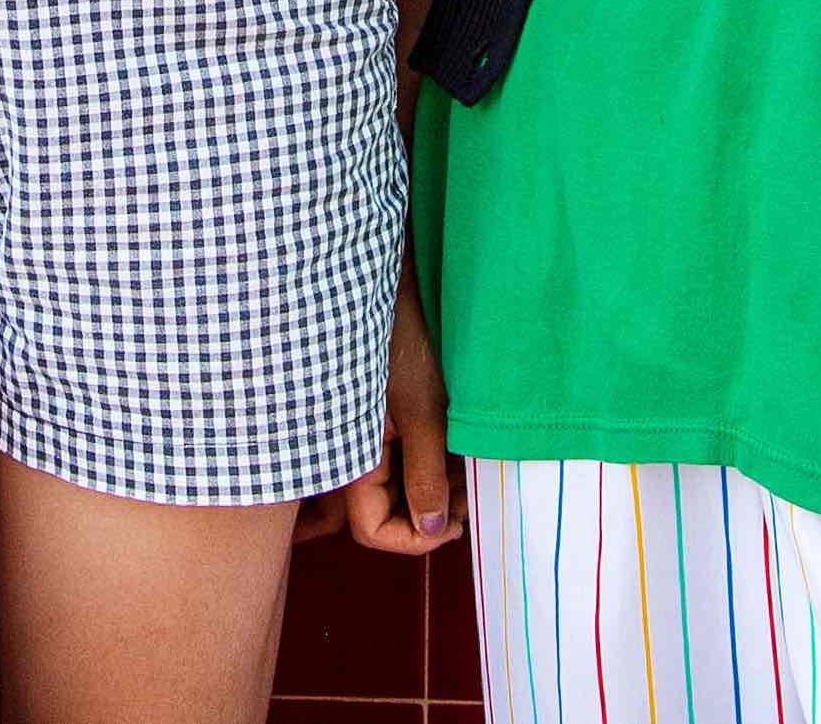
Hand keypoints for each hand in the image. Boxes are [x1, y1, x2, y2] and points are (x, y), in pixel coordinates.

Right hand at [299, 281, 459, 553]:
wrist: (380, 280)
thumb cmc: (398, 340)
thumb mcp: (423, 412)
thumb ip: (426, 475)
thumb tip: (435, 528)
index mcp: (350, 457)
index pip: (373, 531)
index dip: (418, 540)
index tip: (460, 522)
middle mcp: (349, 451)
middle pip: (385, 512)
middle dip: (432, 511)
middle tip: (472, 492)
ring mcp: (362, 433)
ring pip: (396, 485)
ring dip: (434, 483)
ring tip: (470, 464)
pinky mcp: (375, 414)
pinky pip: (398, 455)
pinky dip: (428, 458)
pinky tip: (455, 442)